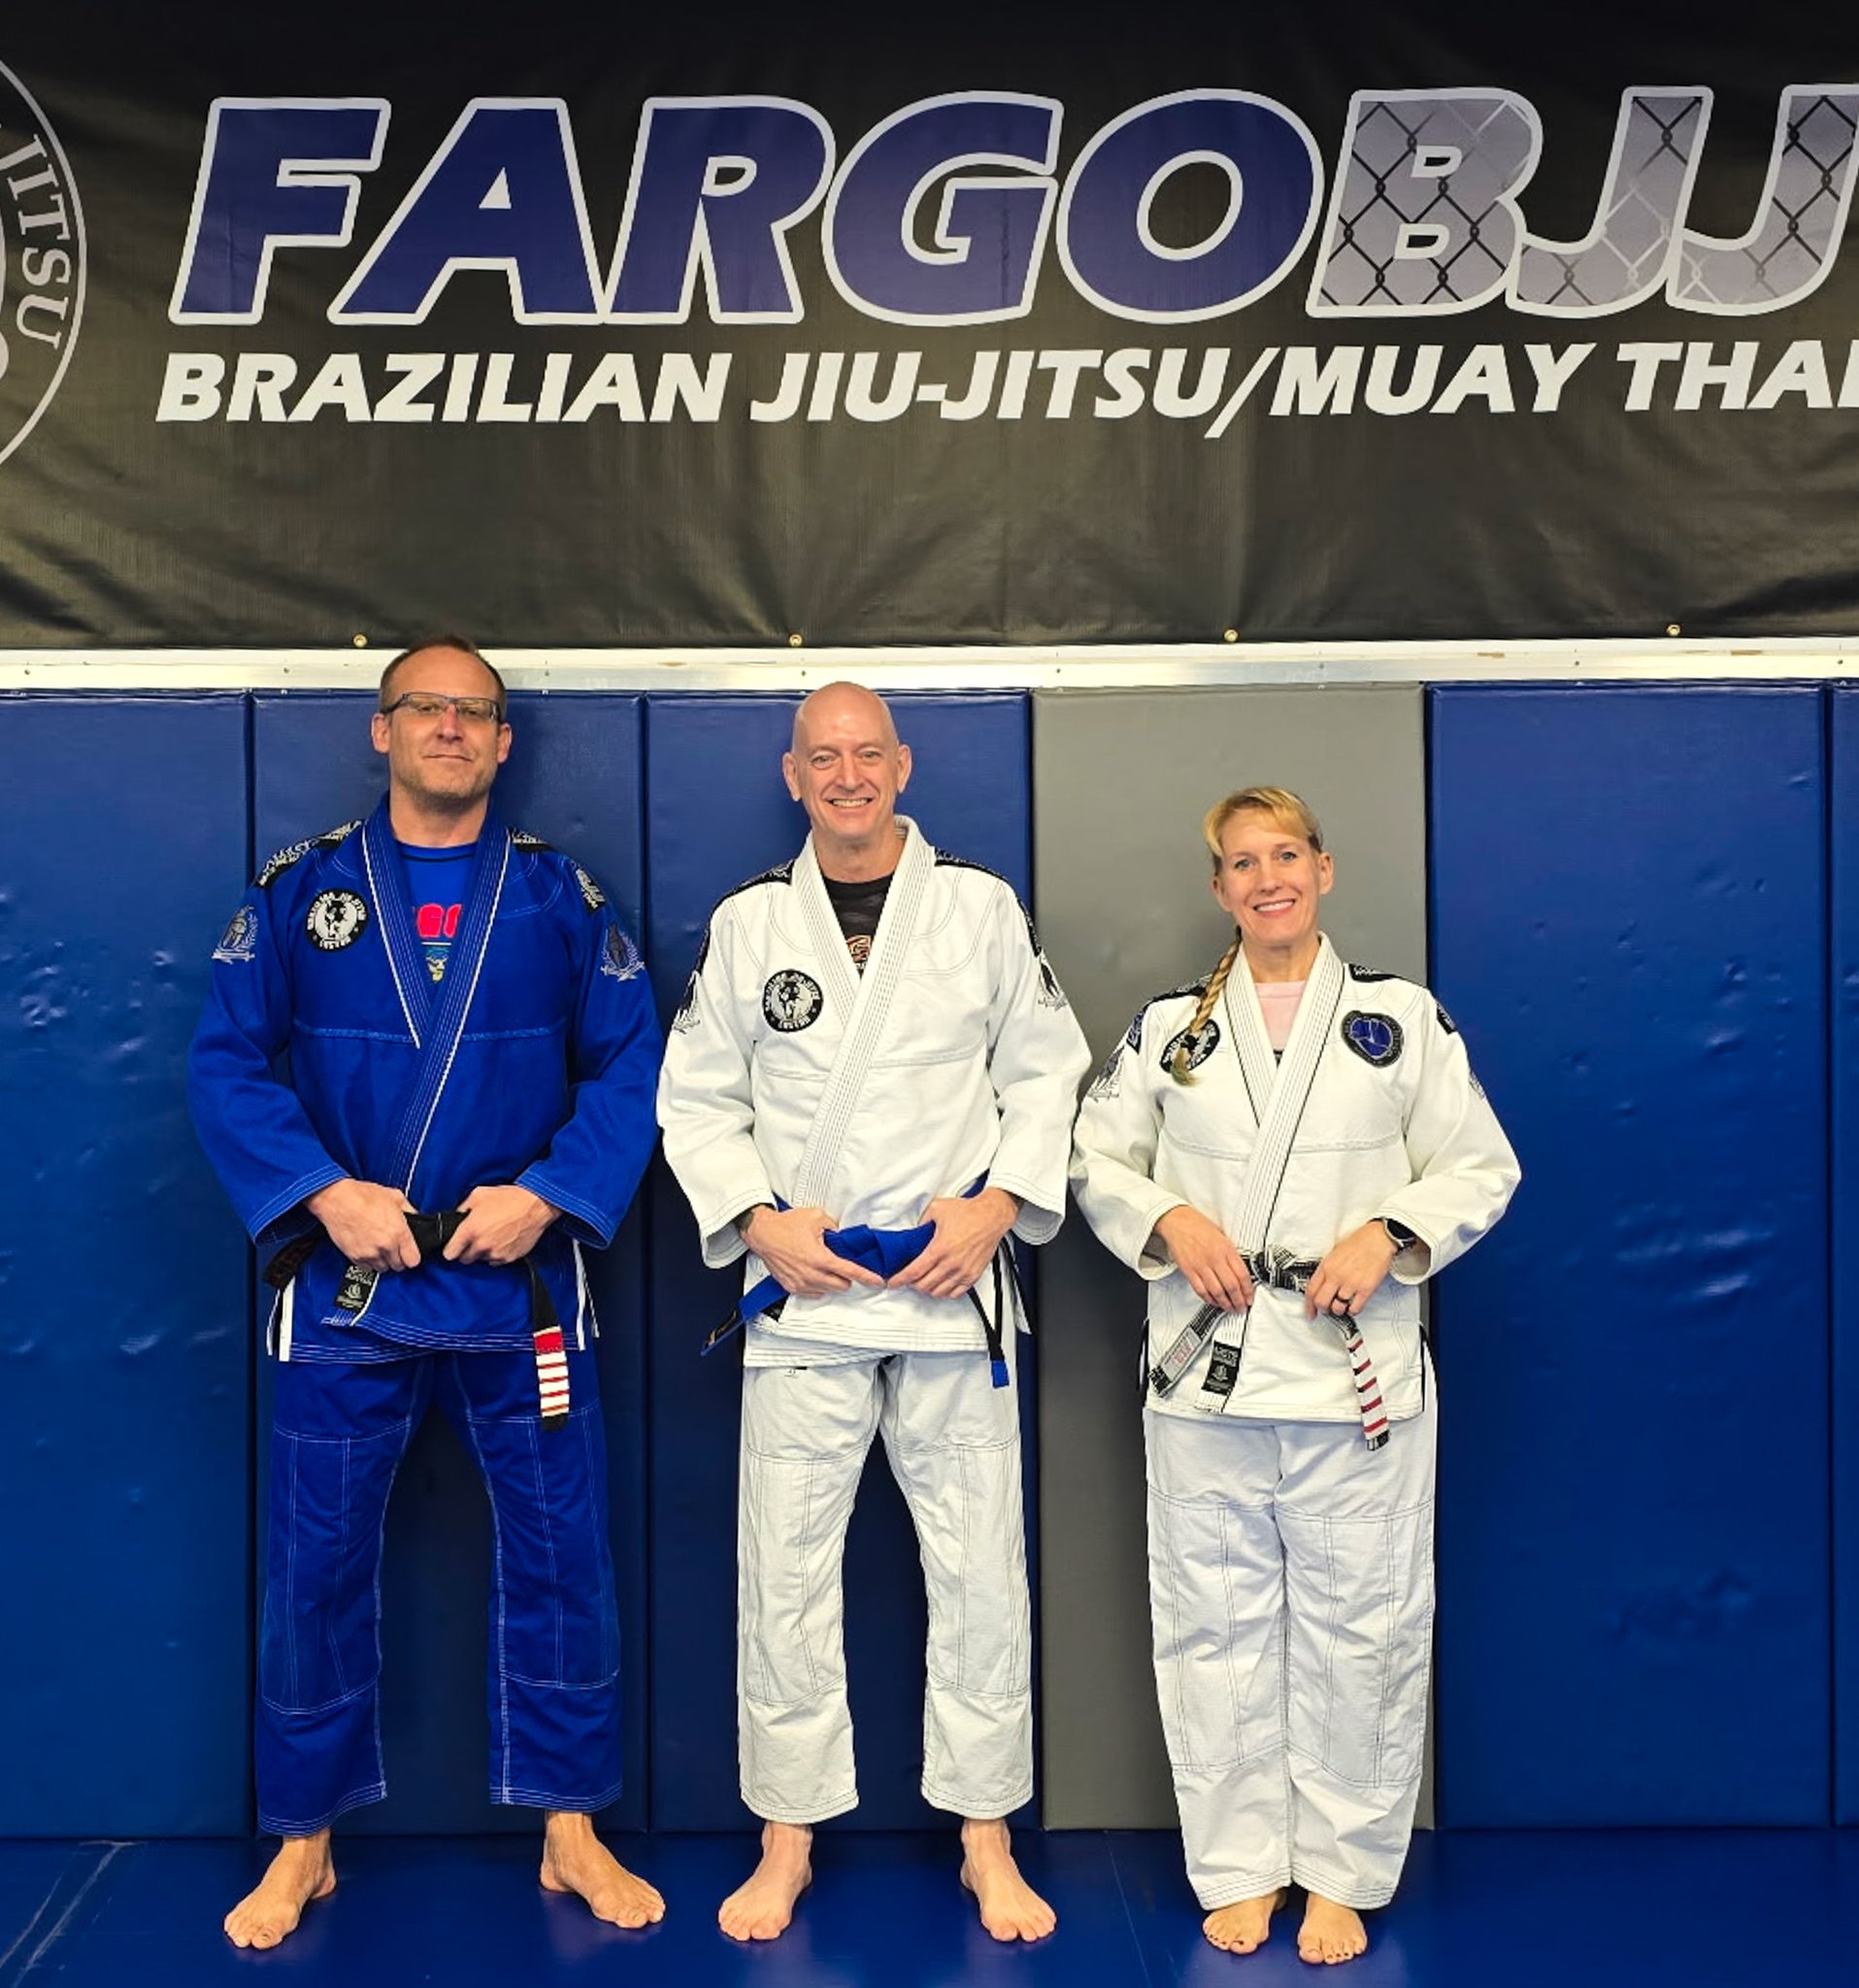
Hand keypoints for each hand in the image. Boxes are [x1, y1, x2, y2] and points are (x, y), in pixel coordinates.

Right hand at [306, 1178, 419, 1272]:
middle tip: (394, 1248)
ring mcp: (369, 1253)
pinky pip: (366, 1267)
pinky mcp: (354, 1256)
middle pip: (398, 1266)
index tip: (409, 1253)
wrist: (337, 1199)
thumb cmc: (362, 1195)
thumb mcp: (395, 1196)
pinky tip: (368, 1248)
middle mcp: (385, 1246)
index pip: (413, 1260)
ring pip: (382, 1268)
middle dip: (398, 1258)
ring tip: (379, 1247)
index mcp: (399, 1233)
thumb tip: (415, 1218)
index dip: (412, 1256)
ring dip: (383, 1261)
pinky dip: (368, 1261)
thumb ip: (410, 1210)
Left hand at [444, 1185, 559, 1264]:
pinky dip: (497, 1254)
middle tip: (475, 1238)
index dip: (450, 1249)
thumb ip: (462, 1208)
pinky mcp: (509, 1257)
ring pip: (481, 1260)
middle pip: (465, 1260)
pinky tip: (503, 1240)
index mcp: (470, 1230)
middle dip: (467, 1251)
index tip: (454, 1246)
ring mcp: (496, 1253)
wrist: (536, 1205)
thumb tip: (457, 1216)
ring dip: (483, 1252)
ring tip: (492, 1236)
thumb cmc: (509, 1198)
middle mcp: (481, 1245)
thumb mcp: (479, 1194)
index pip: (449, 1254)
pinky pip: (497, 1261)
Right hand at [742, 1204, 885, 1297]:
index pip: (850, 1271)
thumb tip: (842, 1236)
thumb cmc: (785, 1225)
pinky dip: (818, 1286)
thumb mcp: (816, 1217)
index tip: (878, 1282)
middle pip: (841, 1286)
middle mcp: (811, 1274)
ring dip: (831, 1282)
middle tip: (842, 1266)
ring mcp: (800, 1283)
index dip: (867, 1277)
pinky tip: (813, 1273)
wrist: (762, 1233)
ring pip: (827, 1291)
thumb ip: (835, 1227)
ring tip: (824, 1266)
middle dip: (846, 1278)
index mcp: (820, 1258)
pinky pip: (812, 1293)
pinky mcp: (791, 1287)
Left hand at [888, 1187, 1019, 1299]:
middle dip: (913, 1284)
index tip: (892, 1282)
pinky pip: (956, 1293)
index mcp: (939, 1249)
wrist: (992, 1216)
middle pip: (924, 1285)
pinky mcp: (974, 1274)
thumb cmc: (969, 1212)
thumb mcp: (937, 1209)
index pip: (914, 1272)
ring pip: (939, 1292)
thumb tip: (914, 1231)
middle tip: (909, 1279)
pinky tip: (941, 1285)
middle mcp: (951, 1263)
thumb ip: (922, 1221)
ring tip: (924, 1281)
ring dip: (928, 1289)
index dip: (899, 1279)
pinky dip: (946, 1292)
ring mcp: (963, 1271)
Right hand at [1153, 1206, 1254, 1311]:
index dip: (1248, 1290)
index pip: (1242, 1274)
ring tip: (1230, 1308)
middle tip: (1242, 1307)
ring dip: (1225, 1304)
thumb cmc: (1198, 1226)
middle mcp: (1214, 1258)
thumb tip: (1241, 1273)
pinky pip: (1201, 1290)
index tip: (1250, 1298)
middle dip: (1239, 1301)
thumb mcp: (1222, 1236)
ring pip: (1217, 1292)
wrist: (1177, 1221)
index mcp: (1226, 1248)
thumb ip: (1231, 1254)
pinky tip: (1214, 1301)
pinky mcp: (1189, 1271)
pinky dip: (1209, 1299)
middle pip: (1231, 1286)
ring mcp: (1201, 1265)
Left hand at [1304, 1222, 1401, 1319]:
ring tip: (1343, 1305)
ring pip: (1337, 1308)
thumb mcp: (1334, 1253)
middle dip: (1323, 1308)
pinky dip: (1353, 1310)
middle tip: (1327, 1308)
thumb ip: (1326, 1270)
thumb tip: (1321, 1285)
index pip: (1311, 1290)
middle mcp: (1336, 1276)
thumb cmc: (1359, 1243)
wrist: (1377, 1239)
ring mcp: (1351, 1283)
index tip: (1310, 1312)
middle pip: (1321, 1302)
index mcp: (1326, 1266)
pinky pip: (1355, 1308)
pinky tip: (1354, 1305)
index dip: (1308, 1305)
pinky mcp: (1366, 1289)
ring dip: (1339, 1310)